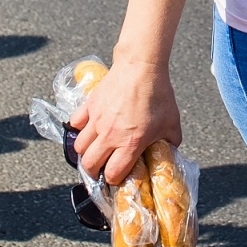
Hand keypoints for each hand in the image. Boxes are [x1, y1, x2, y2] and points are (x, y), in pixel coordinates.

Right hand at [69, 51, 182, 183]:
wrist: (141, 67)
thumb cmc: (158, 94)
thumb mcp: (172, 122)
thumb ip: (171, 142)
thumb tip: (170, 152)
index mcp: (130, 143)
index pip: (113, 174)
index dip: (114, 180)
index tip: (118, 178)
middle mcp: (109, 135)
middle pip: (90, 165)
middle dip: (95, 172)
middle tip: (101, 169)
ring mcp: (96, 121)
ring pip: (79, 148)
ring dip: (85, 153)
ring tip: (93, 151)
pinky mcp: (90, 106)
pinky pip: (75, 123)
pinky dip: (78, 129)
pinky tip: (87, 129)